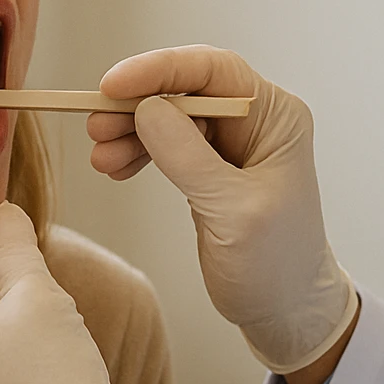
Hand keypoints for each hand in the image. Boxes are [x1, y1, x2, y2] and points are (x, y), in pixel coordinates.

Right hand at [87, 45, 357, 374]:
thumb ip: (189, 158)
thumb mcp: (232, 212)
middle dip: (137, 104)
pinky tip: (114, 167)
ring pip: (170, 117)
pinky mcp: (210, 169)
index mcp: (277, 117)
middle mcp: (256, 121)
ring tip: (100, 157)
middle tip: (95, 127)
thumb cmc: (277, 265)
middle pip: (185, 90)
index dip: (159, 70)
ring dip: (131, 131)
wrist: (287, 312)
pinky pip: (167, 145)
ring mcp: (232, 144)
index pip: (213, 71)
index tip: (112, 84)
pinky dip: (138, 152)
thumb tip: (146, 108)